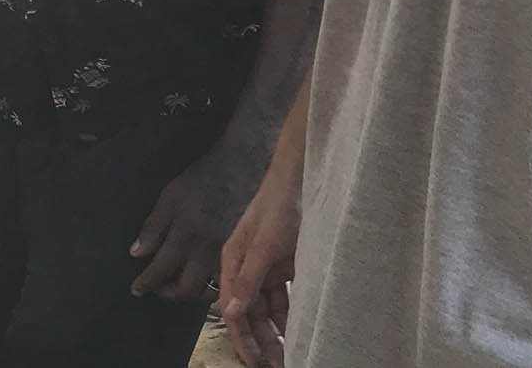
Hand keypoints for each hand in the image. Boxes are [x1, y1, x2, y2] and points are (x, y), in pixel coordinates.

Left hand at [129, 145, 260, 301]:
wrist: (242, 170)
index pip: (160, 269)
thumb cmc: (204, 179)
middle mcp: (205, 251)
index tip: (137, 289)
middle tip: (160, 288)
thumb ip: (153, 227)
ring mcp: (226, 255)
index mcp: (184, 236)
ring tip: (181, 287)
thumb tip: (137, 253)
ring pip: (209, 290)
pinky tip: (207, 282)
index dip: (146, 282)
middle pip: (185, 288)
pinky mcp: (243, 255)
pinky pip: (228, 281)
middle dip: (169, 293)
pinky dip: (215, 288)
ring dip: (192, 294)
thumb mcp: (171, 197)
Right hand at [219, 168, 299, 366]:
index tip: (255, 362)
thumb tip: (232, 313)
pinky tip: (298, 328)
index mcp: (232, 264)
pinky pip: (284, 297)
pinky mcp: (284, 266)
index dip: (241, 338)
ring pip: (268, 308)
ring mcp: (266, 268)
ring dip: (276, 330)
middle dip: (261, 340)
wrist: (299, 183)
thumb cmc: (277, 209)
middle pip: (250, 313)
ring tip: (290, 352)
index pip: (232, 310)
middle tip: (278, 363)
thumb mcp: (263, 246)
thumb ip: (248, 280)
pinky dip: (289, 313)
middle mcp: (246, 269)